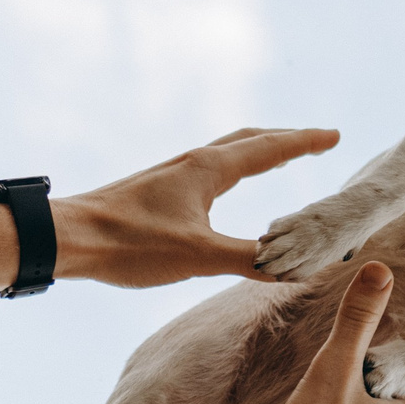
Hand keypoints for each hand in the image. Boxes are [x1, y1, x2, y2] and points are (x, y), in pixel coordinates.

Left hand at [0, 127, 339, 302]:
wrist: (70, 238)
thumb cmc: (130, 243)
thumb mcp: (198, 256)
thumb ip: (248, 259)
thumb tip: (291, 267)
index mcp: (208, 170)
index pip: (268, 149)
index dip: (303, 143)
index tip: (334, 135)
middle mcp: (193, 163)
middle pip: (249, 140)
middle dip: (285, 139)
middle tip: (315, 140)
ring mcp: (173, 174)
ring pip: (227, 153)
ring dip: (258, 150)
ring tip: (279, 155)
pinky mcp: (158, 191)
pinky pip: (209, 170)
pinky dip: (233, 168)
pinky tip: (223, 187)